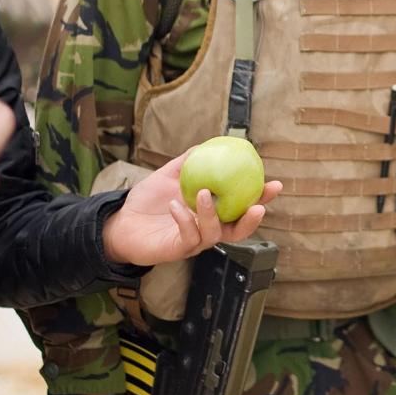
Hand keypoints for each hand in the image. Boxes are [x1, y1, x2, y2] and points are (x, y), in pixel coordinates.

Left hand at [101, 151, 282, 265]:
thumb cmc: (147, 201)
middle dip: (252, 219)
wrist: (121, 221)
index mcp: (212, 213)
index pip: (242, 207)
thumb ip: (188, 162)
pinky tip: (175, 206)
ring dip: (212, 214)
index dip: (261, 198)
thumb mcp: (169, 175)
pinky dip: (184, 220)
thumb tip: (209, 143)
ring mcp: (193, 242)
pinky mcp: (176, 250)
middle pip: (238, 231)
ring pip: (214, 234)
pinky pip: (188, 237)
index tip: (275, 184)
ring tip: (204, 193)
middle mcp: (207, 230)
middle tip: (258, 205)